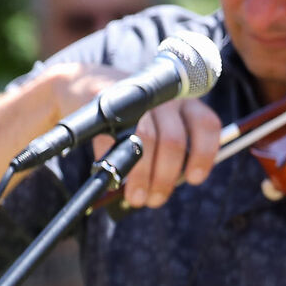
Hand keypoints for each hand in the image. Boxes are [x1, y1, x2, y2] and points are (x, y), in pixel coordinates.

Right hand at [47, 65, 221, 209]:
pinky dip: (116, 165)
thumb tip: (170, 187)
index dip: (204, 154)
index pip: (206, 124)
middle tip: (156, 200)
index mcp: (183, 100)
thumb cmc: (130, 116)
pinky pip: (115, 140)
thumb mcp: (157, 125)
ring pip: (147, 142)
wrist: (80, 86)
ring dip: (143, 177)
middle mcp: (162, 95)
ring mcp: (134, 97)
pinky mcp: (105, 102)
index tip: (194, 178)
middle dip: (166, 177)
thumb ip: (169, 151)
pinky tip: (114, 179)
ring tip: (137, 197)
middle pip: (173, 141)